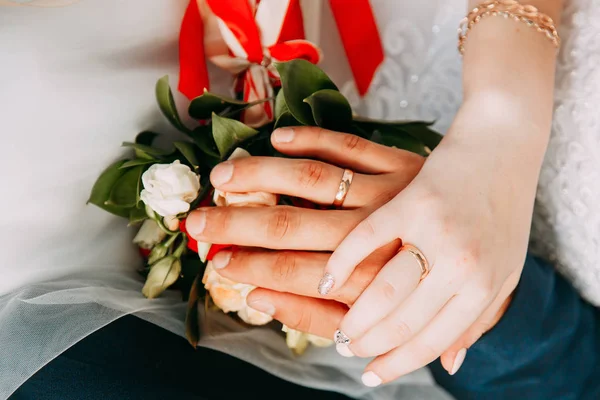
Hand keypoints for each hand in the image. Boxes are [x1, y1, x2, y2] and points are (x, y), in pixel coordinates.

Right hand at [185, 125, 510, 374]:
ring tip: (220, 179)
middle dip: (236, 231)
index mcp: (385, 282)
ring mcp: (386, 193)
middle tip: (196, 227)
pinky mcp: (396, 160)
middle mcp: (380, 237)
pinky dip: (308, 140)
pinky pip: (346, 146)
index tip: (219, 272)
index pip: (302, 284)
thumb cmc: (476, 261)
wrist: (512, 195)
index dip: (255, 277)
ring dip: (258, 180)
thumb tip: (344, 345)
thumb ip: (383, 329)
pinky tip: (274, 138)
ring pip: (309, 184)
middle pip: (291, 233)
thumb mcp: (441, 311)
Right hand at [320, 102, 533, 385]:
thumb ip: (479, 317)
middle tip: (345, 348)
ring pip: (379, 291)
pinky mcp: (410, 200)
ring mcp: (435, 232)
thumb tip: (451, 364)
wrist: (504, 143)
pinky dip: (339, 263)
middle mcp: (462, 266)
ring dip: (353, 317)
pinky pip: (364, 240)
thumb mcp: (506, 270)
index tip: (368, 373)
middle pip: (401, 323)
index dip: (396, 364)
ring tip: (338, 328)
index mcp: (485, 287)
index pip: (432, 341)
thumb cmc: (504, 210)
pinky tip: (324, 281)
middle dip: (366, 344)